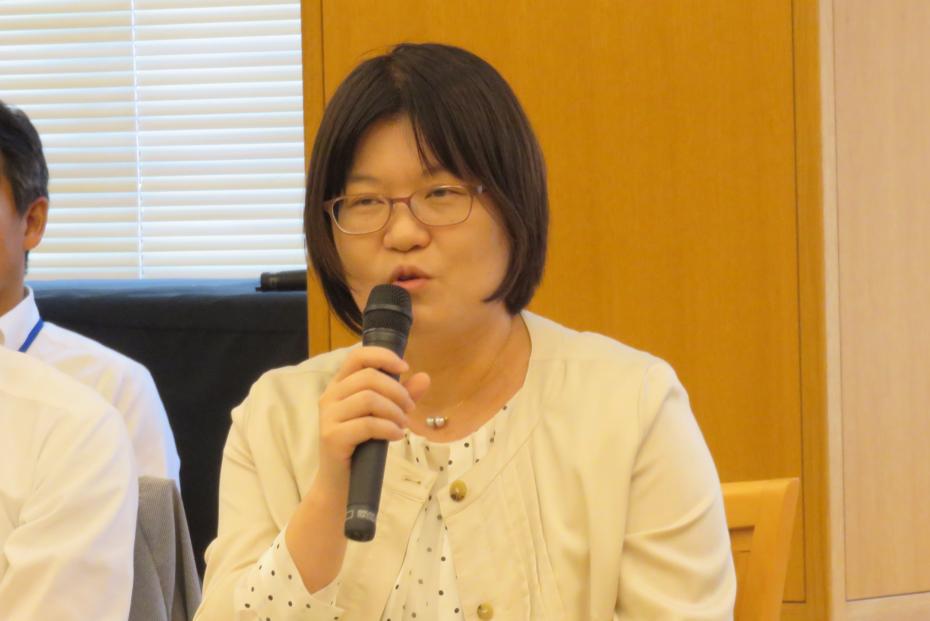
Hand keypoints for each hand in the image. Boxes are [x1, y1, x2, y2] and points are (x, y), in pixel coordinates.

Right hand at [315, 346, 429, 492]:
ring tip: (402, 425)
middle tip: (409, 409)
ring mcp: (328, 416)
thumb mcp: (385, 416)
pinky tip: (396, 436)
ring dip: (394, 411)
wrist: (341, 483)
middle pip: (369, 377)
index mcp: (340, 385)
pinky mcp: (332, 436)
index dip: (383, 356)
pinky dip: (388, 428)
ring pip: (369, 398)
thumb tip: (425, 377)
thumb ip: (403, 396)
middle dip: (397, 391)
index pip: (358, 356)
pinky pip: (367, 424)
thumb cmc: (362, 446)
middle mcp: (330, 396)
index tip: (405, 368)